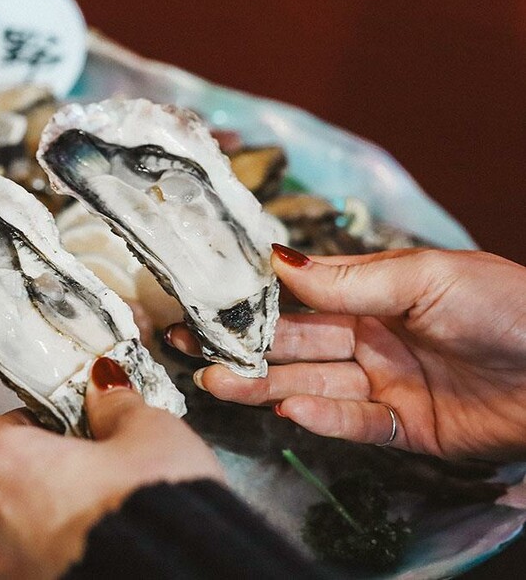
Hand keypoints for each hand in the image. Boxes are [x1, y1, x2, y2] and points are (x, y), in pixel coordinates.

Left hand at [0, 358, 224, 579]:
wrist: (179, 577)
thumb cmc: (152, 505)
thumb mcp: (147, 432)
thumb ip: (116, 406)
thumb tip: (105, 387)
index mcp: (2, 462)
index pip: (4, 427)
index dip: (46, 422)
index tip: (79, 425)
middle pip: (12, 479)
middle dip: (51, 469)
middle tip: (100, 464)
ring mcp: (9, 568)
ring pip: (25, 525)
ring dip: (59, 512)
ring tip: (110, 505)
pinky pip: (43, 559)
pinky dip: (68, 546)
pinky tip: (109, 538)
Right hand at [166, 247, 525, 460]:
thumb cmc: (505, 306)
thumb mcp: (426, 277)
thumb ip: (349, 278)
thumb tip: (277, 258)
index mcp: (375, 294)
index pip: (302, 297)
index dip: (256, 299)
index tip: (206, 300)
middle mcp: (371, 337)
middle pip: (296, 345)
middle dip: (244, 346)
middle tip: (191, 348)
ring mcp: (385, 383)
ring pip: (312, 383)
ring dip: (266, 384)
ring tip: (218, 382)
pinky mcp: (405, 427)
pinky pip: (356, 423)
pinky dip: (323, 419)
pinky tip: (290, 412)